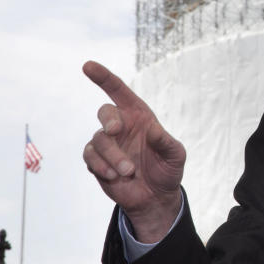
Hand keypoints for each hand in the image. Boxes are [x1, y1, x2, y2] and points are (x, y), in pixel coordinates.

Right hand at [82, 60, 185, 242]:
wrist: (155, 197)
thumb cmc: (168, 170)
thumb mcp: (175, 156)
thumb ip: (166, 142)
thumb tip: (153, 130)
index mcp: (139, 116)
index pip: (119, 91)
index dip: (103, 77)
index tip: (87, 65)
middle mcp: (121, 126)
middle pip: (104, 112)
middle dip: (109, 120)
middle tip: (116, 131)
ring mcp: (107, 144)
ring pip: (97, 140)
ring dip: (111, 156)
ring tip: (128, 172)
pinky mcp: (96, 162)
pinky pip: (89, 157)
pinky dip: (100, 166)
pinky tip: (114, 176)